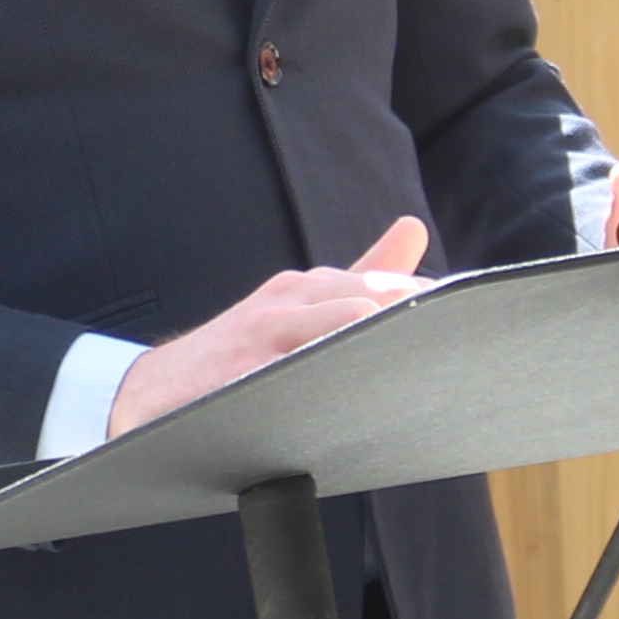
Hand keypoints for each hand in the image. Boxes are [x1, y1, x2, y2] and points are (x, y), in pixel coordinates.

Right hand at [109, 218, 428, 436]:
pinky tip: (350, 374)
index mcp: (306, 288)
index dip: (421, 296)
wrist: (153, 391)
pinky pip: (287, 365)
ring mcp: (262, 334)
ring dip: (368, 322)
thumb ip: (359, 271)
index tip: (465, 307)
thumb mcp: (297, 304)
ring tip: (411, 331)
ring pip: (328, 320)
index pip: (377, 283)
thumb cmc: (239, 350)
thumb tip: (414, 228)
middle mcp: (286, 300)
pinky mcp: (240, 372)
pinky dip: (319, 362)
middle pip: (361, 295)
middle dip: (406, 305)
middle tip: (453, 320)